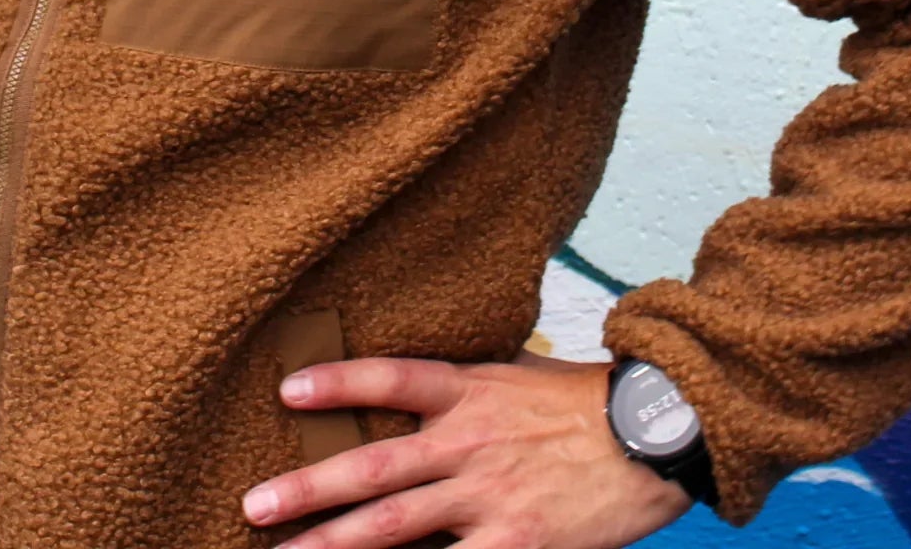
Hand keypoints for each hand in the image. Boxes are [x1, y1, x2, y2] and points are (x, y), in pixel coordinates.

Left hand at [242, 352, 690, 547]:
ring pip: (396, 525)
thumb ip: (470, 396)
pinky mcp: (517, 543)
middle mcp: (470, 441)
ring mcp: (490, 496)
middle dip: (309, 489)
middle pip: (374, 466)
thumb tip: (422, 404)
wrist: (657, 434)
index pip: (392, 377)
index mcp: (472, 390)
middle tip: (253, 504)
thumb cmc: (589, 407)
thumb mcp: (521, 380)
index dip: (338, 382)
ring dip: (335, 545)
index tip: (287, 390)